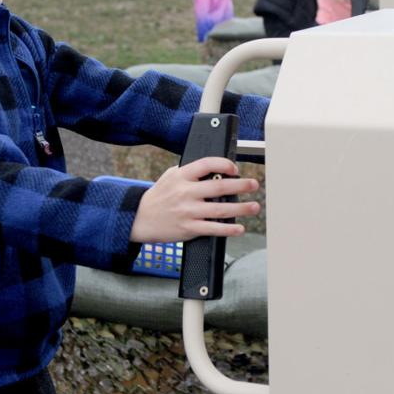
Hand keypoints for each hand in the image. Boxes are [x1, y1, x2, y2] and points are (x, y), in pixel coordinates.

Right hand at [129, 157, 259, 242]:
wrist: (139, 219)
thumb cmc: (158, 197)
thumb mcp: (170, 177)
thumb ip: (190, 172)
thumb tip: (213, 169)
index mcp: (182, 176)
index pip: (207, 164)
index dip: (224, 164)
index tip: (235, 169)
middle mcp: (186, 193)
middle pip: (219, 187)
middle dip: (240, 185)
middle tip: (254, 184)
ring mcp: (188, 212)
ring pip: (220, 210)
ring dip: (241, 209)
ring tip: (254, 207)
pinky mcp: (189, 228)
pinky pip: (212, 229)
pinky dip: (228, 229)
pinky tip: (239, 228)